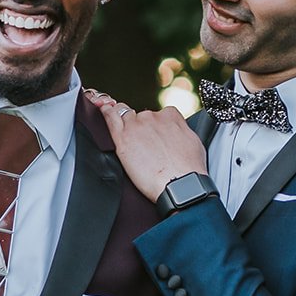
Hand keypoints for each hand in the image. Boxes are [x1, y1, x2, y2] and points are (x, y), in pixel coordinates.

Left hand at [85, 89, 207, 201]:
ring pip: (124, 114)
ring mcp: (136, 125)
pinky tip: (102, 111)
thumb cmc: (190, 169)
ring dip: (123, 121)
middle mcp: (153, 116)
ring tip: (123, 132)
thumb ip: (181, 130)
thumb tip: (176, 131)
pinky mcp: (123, 137)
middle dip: (140, 127)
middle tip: (141, 145)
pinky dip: (105, 113)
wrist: (180, 184)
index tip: (154, 137)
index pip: (159, 114)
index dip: (155, 126)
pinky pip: (110, 117)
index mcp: (170, 116)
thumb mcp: (193, 142)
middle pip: (141, 116)